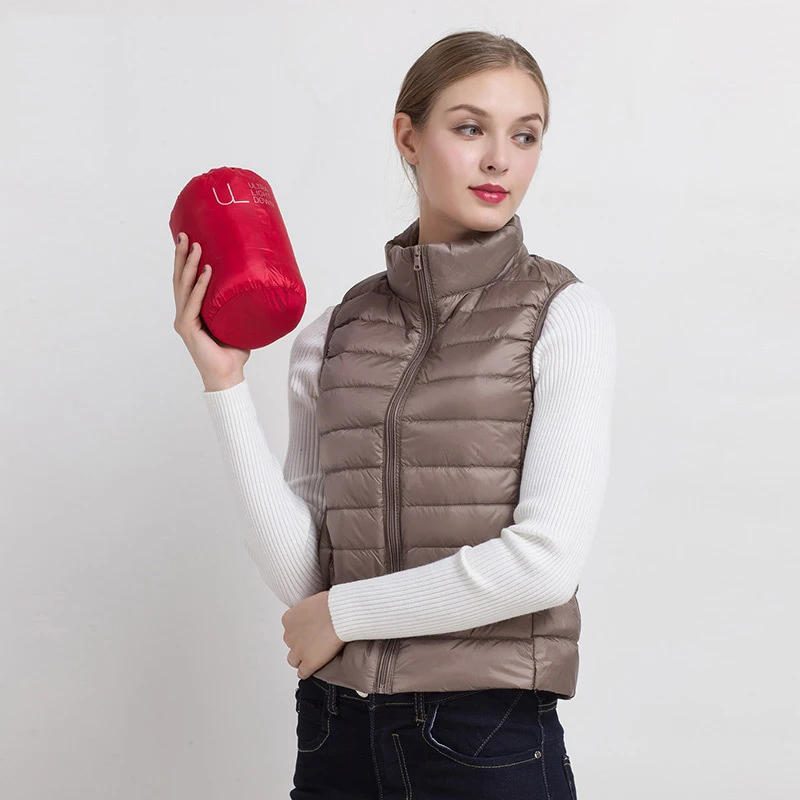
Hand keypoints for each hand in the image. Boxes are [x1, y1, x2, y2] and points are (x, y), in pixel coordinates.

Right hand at [172, 232, 250, 387]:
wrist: (229, 374)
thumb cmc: (233, 350)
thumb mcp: (235, 320)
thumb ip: (237, 304)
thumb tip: (257, 284)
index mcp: (192, 311)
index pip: (185, 281)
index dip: (185, 261)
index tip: (188, 239)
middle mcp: (184, 313)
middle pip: (180, 279)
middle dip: (182, 256)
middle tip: (186, 235)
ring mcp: (184, 320)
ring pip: (183, 287)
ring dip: (190, 265)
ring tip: (197, 246)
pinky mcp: (188, 328)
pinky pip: (193, 303)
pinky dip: (200, 287)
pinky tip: (207, 272)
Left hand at [282, 591, 345, 678]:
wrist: (340, 613)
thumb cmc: (332, 604)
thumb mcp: (313, 602)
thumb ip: (308, 613)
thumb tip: (313, 616)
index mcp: (288, 619)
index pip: (291, 630)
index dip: (303, 631)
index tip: (312, 631)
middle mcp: (289, 635)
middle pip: (291, 644)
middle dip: (301, 644)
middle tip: (315, 641)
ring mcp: (298, 650)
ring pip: (294, 660)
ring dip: (302, 658)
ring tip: (315, 655)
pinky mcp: (309, 662)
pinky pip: (302, 673)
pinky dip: (307, 671)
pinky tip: (315, 667)